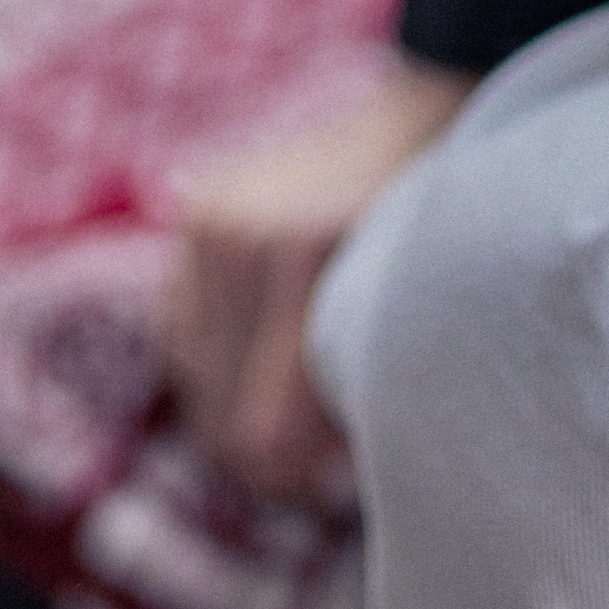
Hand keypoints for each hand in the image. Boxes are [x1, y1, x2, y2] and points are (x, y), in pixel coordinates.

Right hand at [163, 55, 476, 501]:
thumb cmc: (429, 239)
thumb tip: (304, 480)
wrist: (415, 129)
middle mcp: (235, 237)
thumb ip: (354, 391)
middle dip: (266, 450)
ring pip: (195, 377)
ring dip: (240, 401)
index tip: (327, 479)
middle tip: (316, 454)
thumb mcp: (408, 318)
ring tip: (298, 397)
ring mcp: (206, 222)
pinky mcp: (192, 216)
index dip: (290, 476)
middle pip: (218, 413)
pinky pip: (180, 329)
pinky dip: (216, 361)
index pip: (257, 431)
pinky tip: (260, 361)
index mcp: (295, 258)